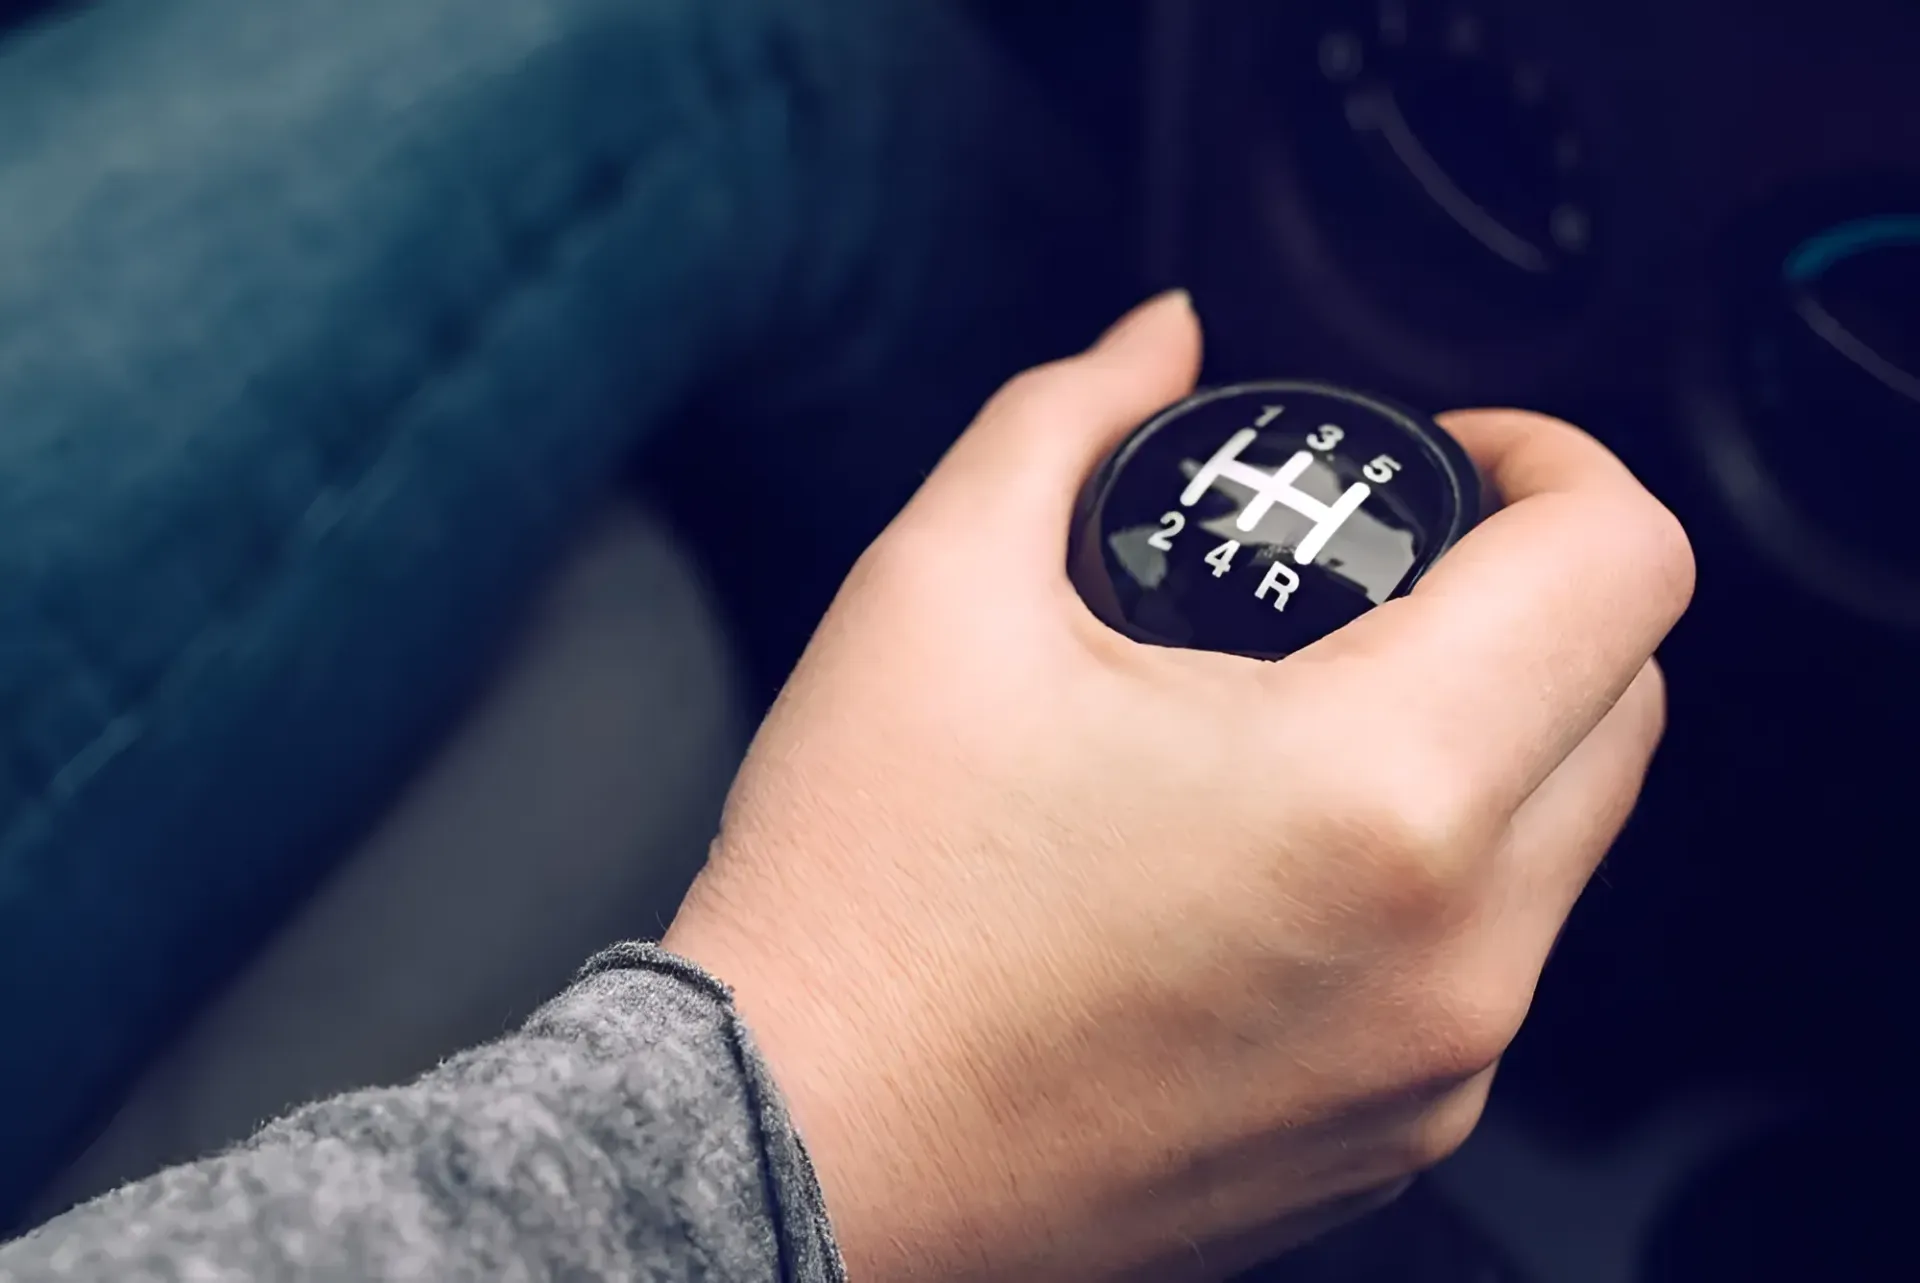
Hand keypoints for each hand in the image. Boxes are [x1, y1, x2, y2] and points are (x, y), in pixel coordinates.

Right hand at [664, 292, 1694, 1281]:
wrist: (789, 1149)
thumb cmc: (854, 902)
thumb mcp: (934, 591)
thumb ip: (1068, 416)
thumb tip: (1159, 336)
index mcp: (1371, 793)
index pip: (1620, 565)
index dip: (1553, 459)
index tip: (1451, 460)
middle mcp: (1452, 956)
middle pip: (1625, 701)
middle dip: (1531, 597)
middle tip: (1374, 577)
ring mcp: (1435, 1071)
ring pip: (1569, 840)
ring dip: (1490, 736)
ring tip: (1304, 716)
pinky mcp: (1393, 1141)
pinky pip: (1488, 960)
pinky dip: (1431, 875)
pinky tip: (1273, 857)